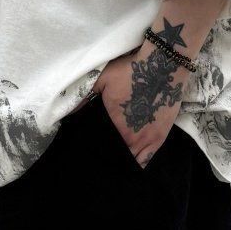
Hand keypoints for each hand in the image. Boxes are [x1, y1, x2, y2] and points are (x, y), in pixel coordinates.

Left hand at [95, 47, 181, 167]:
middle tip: (102, 153)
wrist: (163, 67)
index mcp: (115, 126)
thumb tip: (67, 110)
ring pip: (130, 161)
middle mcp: (131, 137)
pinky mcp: (160, 137)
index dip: (96, 150)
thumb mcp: (102, 79)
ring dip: (122, 161)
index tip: (91, 149)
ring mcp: (147, 139)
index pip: (102, 147)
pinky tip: (131, 162)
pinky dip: (138, 162)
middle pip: (115, 156)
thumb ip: (84, 96)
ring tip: (115, 159)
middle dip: (108, 156)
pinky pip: (147, 159)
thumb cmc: (132, 71)